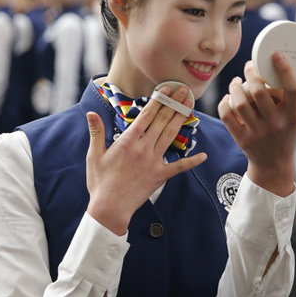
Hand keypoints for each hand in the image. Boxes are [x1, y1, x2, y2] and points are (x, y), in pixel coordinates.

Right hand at [86, 84, 205, 235]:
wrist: (110, 208)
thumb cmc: (100, 182)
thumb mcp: (94, 155)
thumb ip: (96, 132)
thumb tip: (91, 113)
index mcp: (127, 141)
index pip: (146, 115)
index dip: (157, 100)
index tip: (166, 88)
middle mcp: (143, 148)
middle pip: (161, 121)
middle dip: (173, 104)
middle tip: (183, 91)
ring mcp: (153, 161)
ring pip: (170, 135)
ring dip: (181, 119)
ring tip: (189, 106)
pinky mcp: (160, 175)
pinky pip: (179, 167)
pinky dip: (191, 161)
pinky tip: (203, 156)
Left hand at [218, 54, 295, 196]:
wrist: (273, 162)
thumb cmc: (287, 130)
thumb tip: (291, 66)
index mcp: (293, 115)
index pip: (291, 88)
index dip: (284, 69)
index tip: (275, 54)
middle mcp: (276, 124)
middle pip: (259, 92)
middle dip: (250, 74)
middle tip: (248, 66)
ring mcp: (258, 133)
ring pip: (240, 102)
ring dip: (234, 87)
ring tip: (236, 81)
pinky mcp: (242, 139)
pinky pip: (227, 115)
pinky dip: (224, 103)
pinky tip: (228, 97)